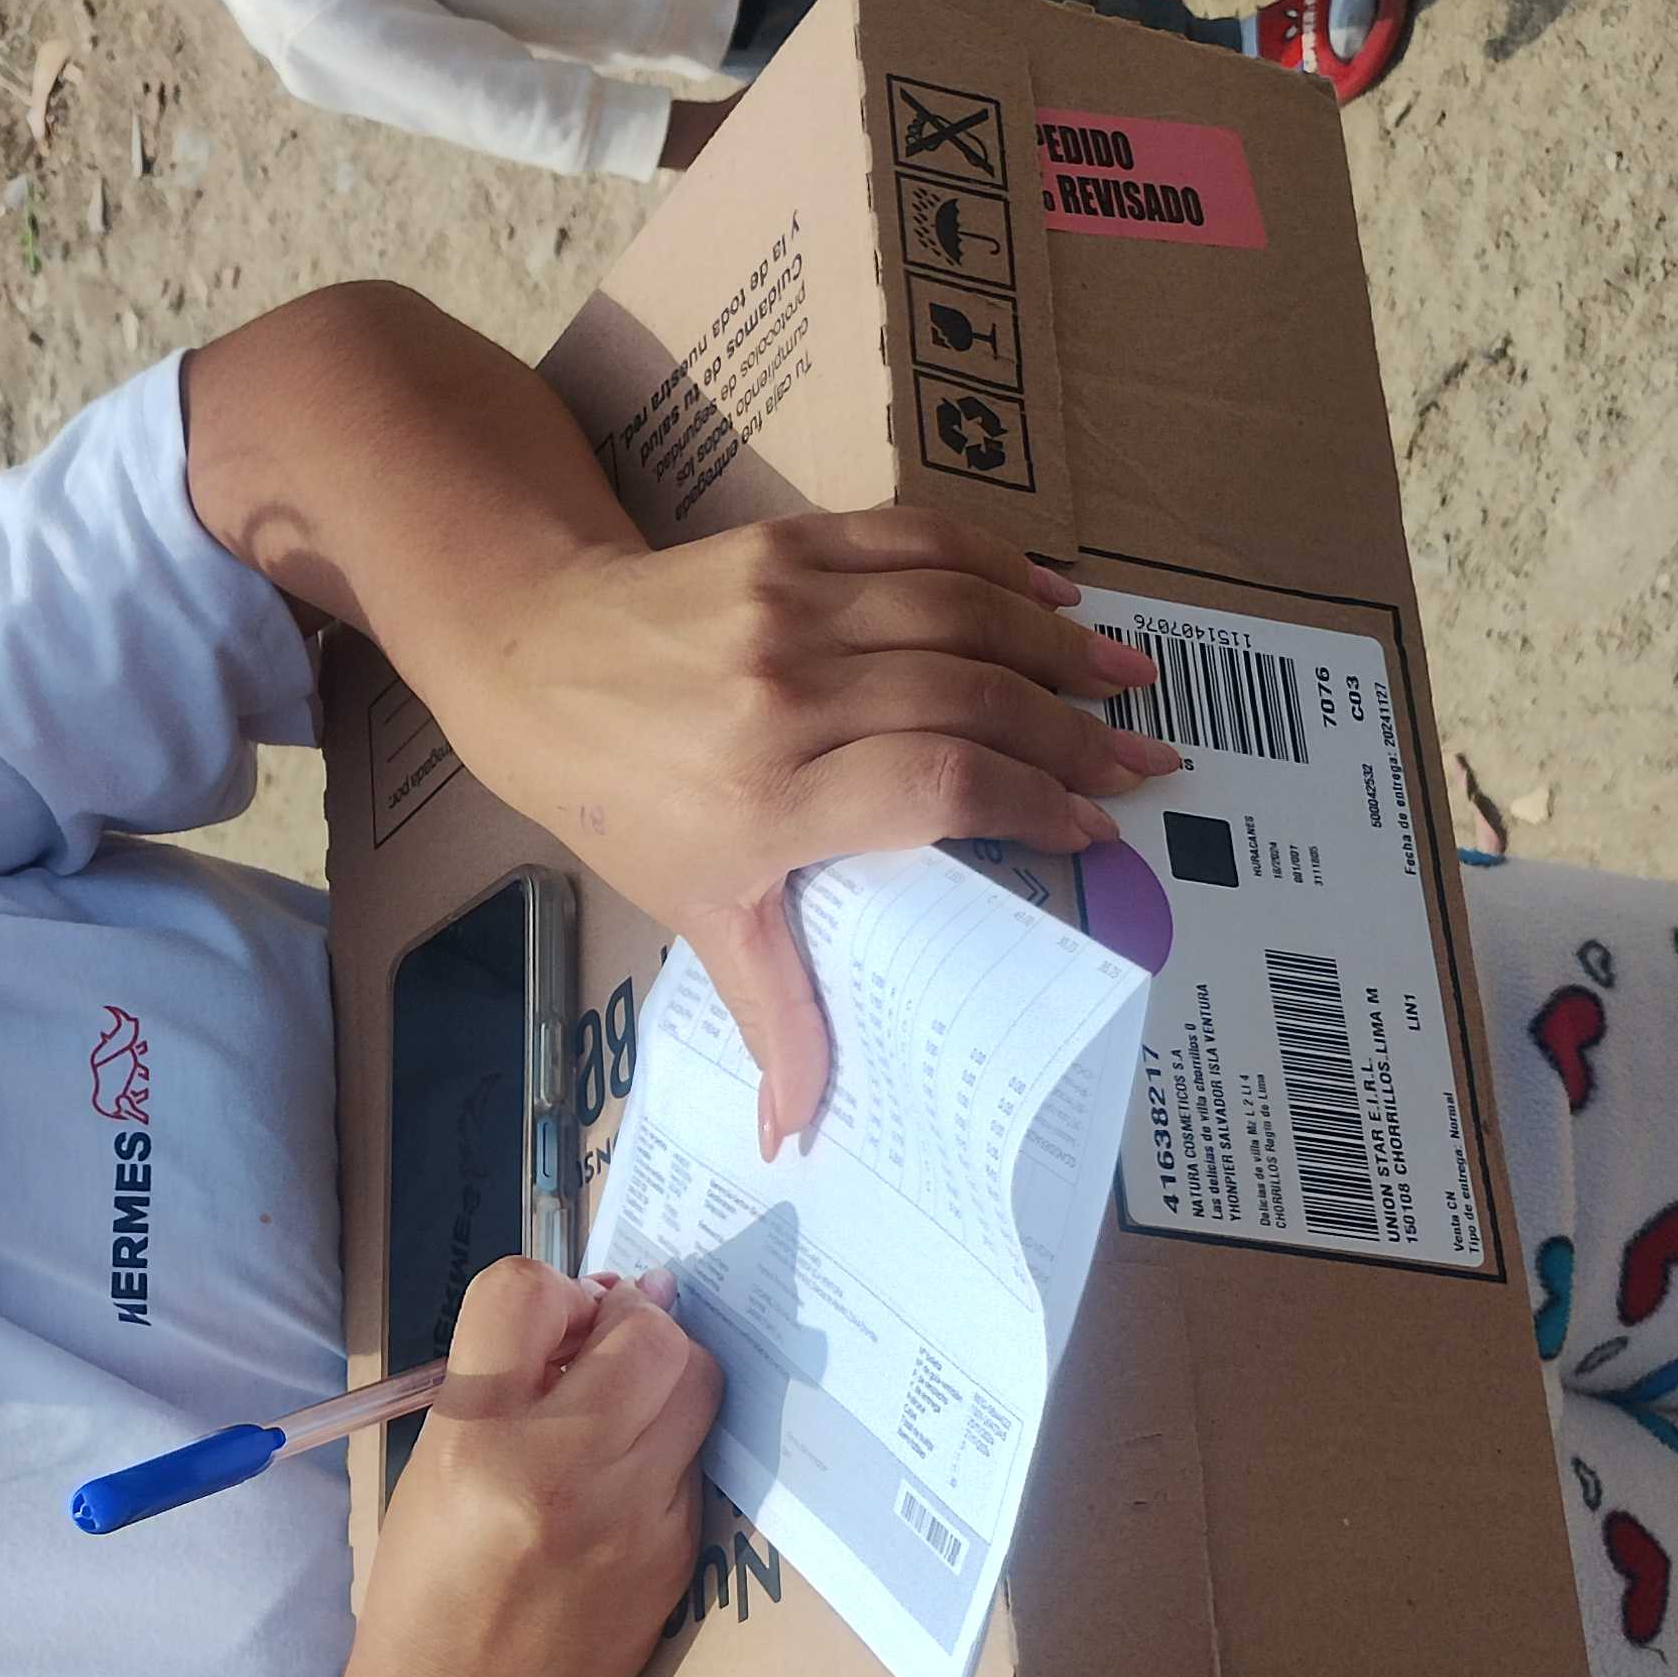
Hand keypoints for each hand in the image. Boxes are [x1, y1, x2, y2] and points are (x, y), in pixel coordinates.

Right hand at [356, 1263, 716, 1676]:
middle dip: (628, 1324)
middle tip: (598, 1351)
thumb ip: (499, 1384)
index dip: (547, 1292)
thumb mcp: (429, 1470)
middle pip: (645, 1329)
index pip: (525, 1291)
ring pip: (696, 1383)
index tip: (547, 1323)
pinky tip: (626, 1477)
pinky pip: (695, 1455)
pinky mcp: (680, 1552)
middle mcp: (564, 1469)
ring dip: (664, 1373)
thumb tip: (587, 1312)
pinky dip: (669, 1443)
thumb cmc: (426, 1595)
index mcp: (475, 1441)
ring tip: (620, 1405)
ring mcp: (636, 1515)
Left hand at [435, 508, 1179, 1153]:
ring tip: (1128, 682)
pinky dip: (1000, 561)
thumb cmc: (620, 800)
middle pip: (970, 698)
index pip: (938, 788)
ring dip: (1058, 642)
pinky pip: (918, 540)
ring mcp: (789, 607)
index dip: (1031, 805)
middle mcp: (786, 695)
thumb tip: (798, 1136)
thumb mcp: (695, 910)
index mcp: (768, 795)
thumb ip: (773, 1012)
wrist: (531, 664)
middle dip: (1073, 734)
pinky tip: (1058, 591)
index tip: (1095, 831)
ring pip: (960, 611)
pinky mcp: (789, 543)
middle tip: (1146, 763)